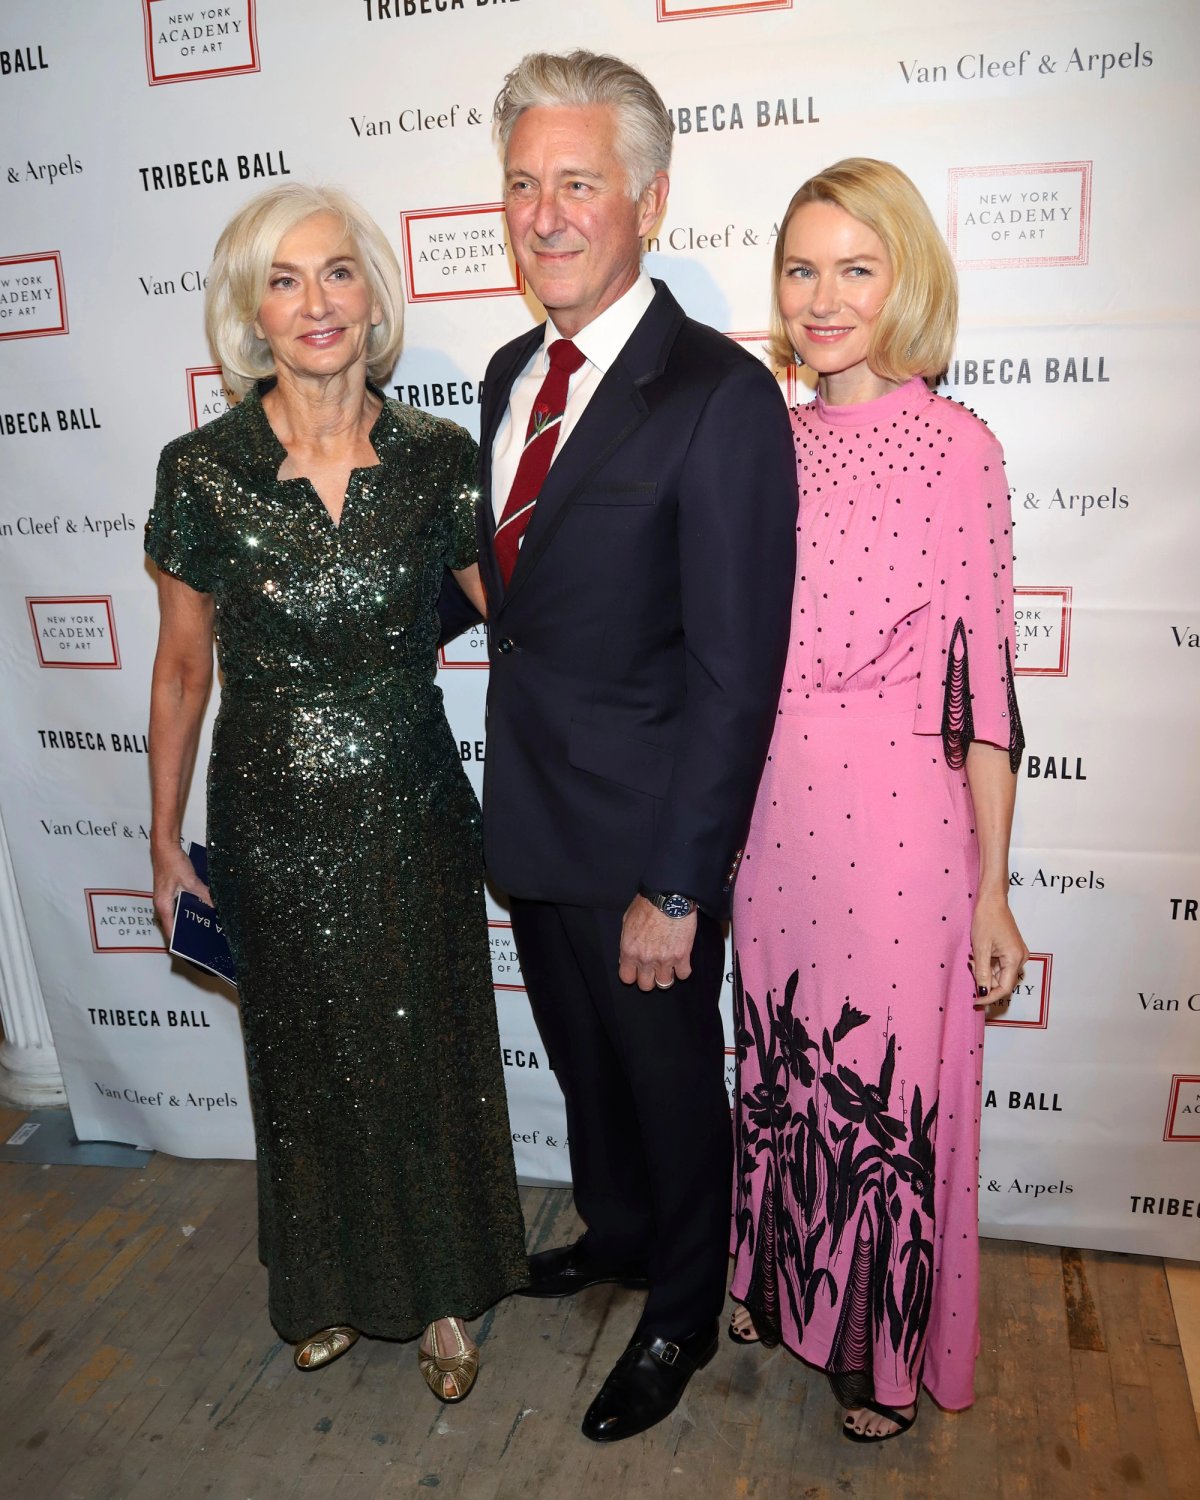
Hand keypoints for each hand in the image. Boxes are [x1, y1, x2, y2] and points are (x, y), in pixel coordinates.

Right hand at [151, 844, 211, 934]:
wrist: (165, 847)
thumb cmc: (173, 863)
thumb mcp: (191, 881)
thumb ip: (203, 895)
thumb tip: (215, 906)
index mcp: (163, 905)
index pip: (170, 930)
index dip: (178, 940)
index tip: (189, 949)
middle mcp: (161, 904)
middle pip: (173, 923)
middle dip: (186, 930)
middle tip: (201, 937)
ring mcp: (164, 897)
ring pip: (176, 913)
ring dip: (187, 918)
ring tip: (202, 925)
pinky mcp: (168, 891)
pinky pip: (178, 904)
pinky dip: (187, 908)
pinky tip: (200, 907)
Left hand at [618, 895, 696, 991]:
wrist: (669, 896)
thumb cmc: (648, 904)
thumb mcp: (627, 920)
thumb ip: (626, 942)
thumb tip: (626, 956)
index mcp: (630, 951)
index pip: (627, 978)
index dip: (632, 975)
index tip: (637, 970)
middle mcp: (646, 959)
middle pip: (646, 985)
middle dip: (649, 978)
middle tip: (653, 969)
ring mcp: (665, 960)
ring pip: (665, 983)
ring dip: (666, 976)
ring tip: (667, 967)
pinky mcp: (683, 956)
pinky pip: (683, 975)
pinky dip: (683, 970)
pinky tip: (681, 962)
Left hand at [970, 890, 1028, 1005]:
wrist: (992, 900)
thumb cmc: (986, 920)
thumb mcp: (980, 948)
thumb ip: (982, 972)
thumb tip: (983, 993)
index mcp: (1015, 958)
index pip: (1004, 987)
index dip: (990, 997)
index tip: (976, 1002)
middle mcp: (1020, 958)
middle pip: (1002, 981)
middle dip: (985, 980)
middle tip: (970, 967)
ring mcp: (1018, 954)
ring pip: (1000, 973)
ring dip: (985, 971)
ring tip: (973, 957)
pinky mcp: (1012, 950)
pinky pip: (1001, 965)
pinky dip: (988, 964)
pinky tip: (979, 955)